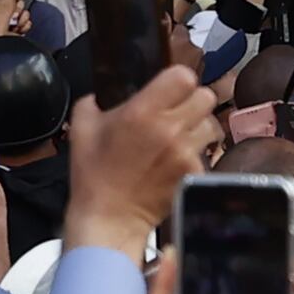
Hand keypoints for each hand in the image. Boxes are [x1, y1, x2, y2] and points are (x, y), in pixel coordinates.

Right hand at [62, 61, 224, 253]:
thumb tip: (105, 91)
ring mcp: (186, 151)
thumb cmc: (93, 173)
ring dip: (198, 128)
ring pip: (211, 124)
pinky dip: (196, 154)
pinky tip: (177, 163)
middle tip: (176, 115)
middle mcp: (170, 128)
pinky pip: (207, 152)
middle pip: (205, 97)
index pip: (184, 76)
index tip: (168, 91)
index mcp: (142, 111)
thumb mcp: (82, 129)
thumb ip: (94, 102)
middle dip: (192, 103)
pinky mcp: (196, 172)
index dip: (177, 80)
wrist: (109, 218)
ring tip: (179, 139)